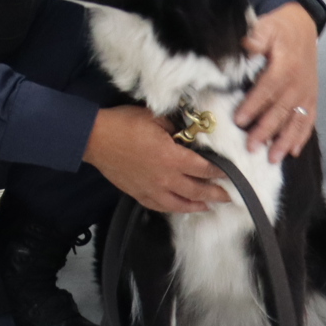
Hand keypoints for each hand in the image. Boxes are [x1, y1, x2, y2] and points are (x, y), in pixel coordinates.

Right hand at [84, 105, 226, 213]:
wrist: (95, 139)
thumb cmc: (125, 124)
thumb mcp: (155, 117)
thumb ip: (176, 128)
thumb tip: (188, 133)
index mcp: (172, 158)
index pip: (204, 169)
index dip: (219, 172)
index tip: (230, 174)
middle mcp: (166, 178)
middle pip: (197, 191)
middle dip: (216, 194)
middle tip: (229, 196)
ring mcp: (151, 189)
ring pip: (180, 204)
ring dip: (197, 205)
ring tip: (208, 206)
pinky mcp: (138, 194)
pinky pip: (161, 206)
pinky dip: (174, 208)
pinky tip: (180, 207)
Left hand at [234, 1, 320, 160]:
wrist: (302, 26)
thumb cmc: (279, 28)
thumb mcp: (266, 25)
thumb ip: (256, 36)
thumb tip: (246, 45)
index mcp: (286, 65)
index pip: (268, 88)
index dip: (254, 105)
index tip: (239, 120)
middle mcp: (298, 83)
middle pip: (281, 110)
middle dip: (266, 130)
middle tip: (251, 146)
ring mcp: (307, 93)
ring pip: (295, 120)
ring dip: (284, 140)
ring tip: (272, 158)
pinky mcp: (312, 98)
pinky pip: (308, 121)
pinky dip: (301, 137)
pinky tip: (292, 152)